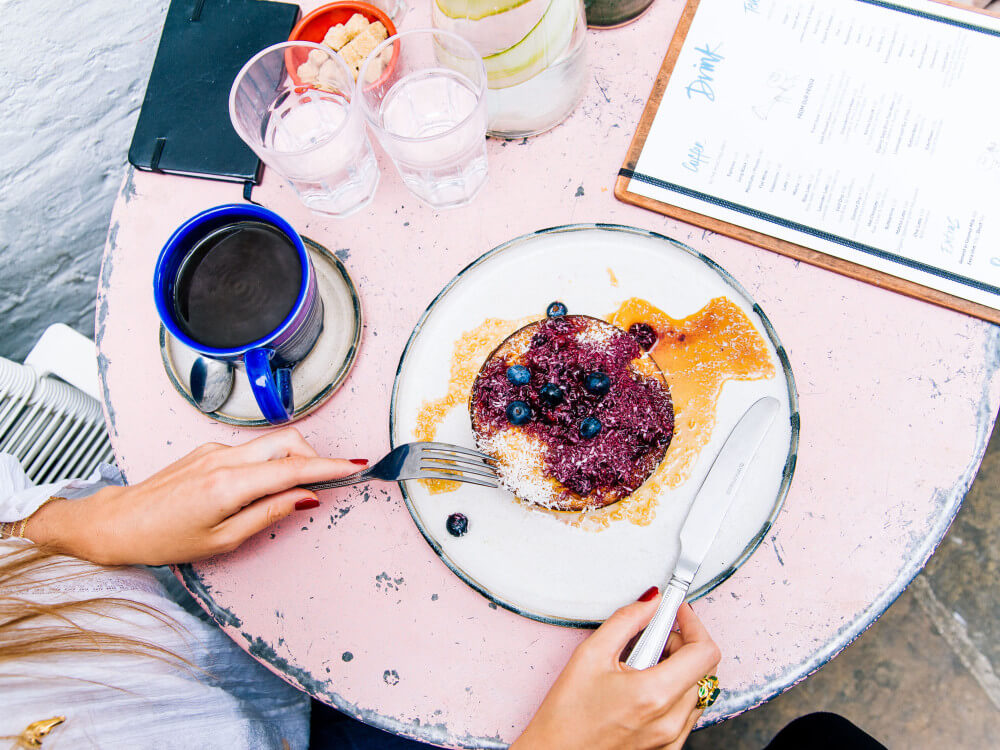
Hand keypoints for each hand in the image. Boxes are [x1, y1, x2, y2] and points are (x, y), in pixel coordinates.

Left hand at [25, 428, 362, 565]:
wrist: (117, 523)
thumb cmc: (163, 539)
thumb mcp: (222, 540)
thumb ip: (268, 514)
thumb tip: (305, 498)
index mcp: (228, 485)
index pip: (292, 470)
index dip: (329, 467)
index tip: (356, 465)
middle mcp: (223, 459)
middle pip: (287, 443)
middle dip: (315, 457)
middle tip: (328, 480)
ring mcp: (214, 450)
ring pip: (270, 444)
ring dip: (291, 460)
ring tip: (294, 489)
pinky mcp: (207, 450)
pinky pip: (251, 450)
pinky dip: (268, 463)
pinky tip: (261, 487)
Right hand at [512, 596, 719, 749]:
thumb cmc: (567, 715)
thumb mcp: (590, 655)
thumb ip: (627, 620)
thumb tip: (651, 602)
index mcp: (654, 695)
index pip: (705, 652)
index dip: (694, 624)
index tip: (679, 613)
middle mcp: (669, 720)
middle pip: (704, 669)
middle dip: (682, 644)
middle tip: (651, 638)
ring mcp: (671, 738)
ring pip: (698, 691)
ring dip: (679, 669)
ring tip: (642, 665)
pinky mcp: (667, 748)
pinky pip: (687, 712)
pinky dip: (675, 692)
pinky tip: (644, 687)